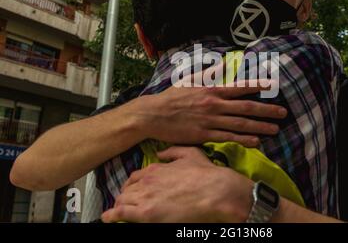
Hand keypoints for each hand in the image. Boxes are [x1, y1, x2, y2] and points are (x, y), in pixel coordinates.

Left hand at [101, 146, 253, 222]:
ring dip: (120, 206)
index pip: (135, 177)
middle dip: (125, 196)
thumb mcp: (191, 154)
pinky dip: (111, 216)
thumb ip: (173, 152)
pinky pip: (121, 214)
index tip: (132, 189)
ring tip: (118, 212)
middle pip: (127, 190)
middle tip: (125, 203)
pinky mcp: (146, 213)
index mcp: (156, 168)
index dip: (132, 185)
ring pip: (122, 201)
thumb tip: (160, 154)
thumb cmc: (207, 174)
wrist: (216, 191)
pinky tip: (107, 218)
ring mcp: (146, 197)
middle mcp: (147, 180)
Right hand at [125, 80, 287, 147]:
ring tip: (275, 129)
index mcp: (211, 90)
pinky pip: (227, 138)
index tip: (272, 86)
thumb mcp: (189, 80)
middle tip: (283, 113)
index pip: (239, 87)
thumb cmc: (171, 97)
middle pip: (246, 108)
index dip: (258, 86)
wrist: (152, 115)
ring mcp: (210, 121)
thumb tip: (222, 64)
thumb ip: (208, 73)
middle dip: (267, 110)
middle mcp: (214, 105)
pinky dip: (243, 139)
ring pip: (240, 124)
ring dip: (260, 127)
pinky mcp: (204, 135)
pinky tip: (255, 141)